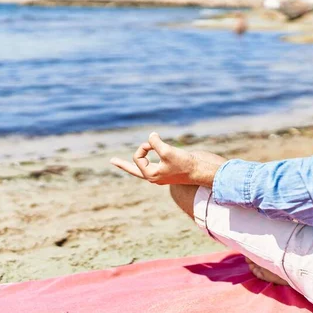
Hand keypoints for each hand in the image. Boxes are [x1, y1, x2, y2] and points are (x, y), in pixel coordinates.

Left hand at [110, 132, 226, 186]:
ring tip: (122, 163)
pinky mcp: (168, 171)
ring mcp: (161, 175)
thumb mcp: (167, 151)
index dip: (144, 147)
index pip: (138, 157)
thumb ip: (155, 143)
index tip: (154, 143)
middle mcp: (154, 177)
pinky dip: (149, 160)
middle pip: (134, 170)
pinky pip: (153, 166)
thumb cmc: (184, 163)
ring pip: (143, 168)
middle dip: (123, 164)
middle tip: (111, 161)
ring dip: (137, 161)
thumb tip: (151, 136)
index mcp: (151, 175)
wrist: (200, 171)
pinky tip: (147, 159)